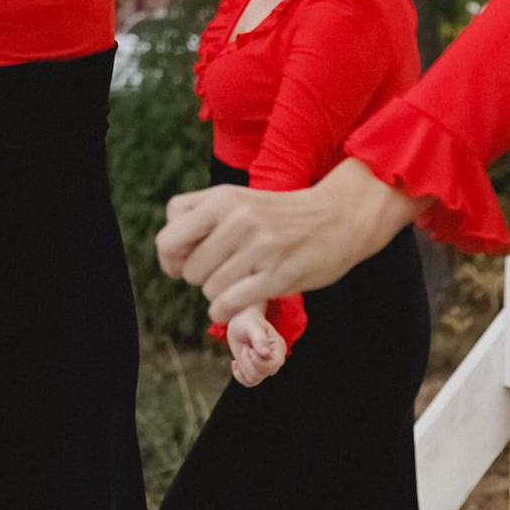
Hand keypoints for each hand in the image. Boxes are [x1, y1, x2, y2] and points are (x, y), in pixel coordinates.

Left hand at [159, 159, 416, 324]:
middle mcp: (238, 220)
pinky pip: (229, 305)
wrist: (341, 217)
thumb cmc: (282, 214)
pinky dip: (227, 310)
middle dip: (203, 277)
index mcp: (223, 199)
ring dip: (220, 294)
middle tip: (227, 270)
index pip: (168, 238)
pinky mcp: (278, 275)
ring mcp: (259, 248)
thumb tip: (170, 259)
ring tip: (242, 280)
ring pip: (209, 290)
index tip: (188, 263)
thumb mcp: (238, 199)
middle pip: (190, 270)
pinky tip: (240, 300)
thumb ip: (199, 217)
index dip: (171, 258)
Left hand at [227, 309, 289, 387]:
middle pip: (262, 374)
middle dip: (248, 362)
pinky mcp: (254, 371)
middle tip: (246, 347)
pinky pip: (248, 382)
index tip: (249, 349)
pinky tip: (235, 362)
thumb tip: (265, 354)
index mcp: (279, 348)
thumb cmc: (248, 321)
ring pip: (253, 379)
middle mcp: (274, 360)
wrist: (240, 324)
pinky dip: (238, 374)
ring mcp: (265, 367)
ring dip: (242, 365)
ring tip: (243, 351)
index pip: (273, 366)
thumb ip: (259, 339)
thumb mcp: (252, 327)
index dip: (258, 362)